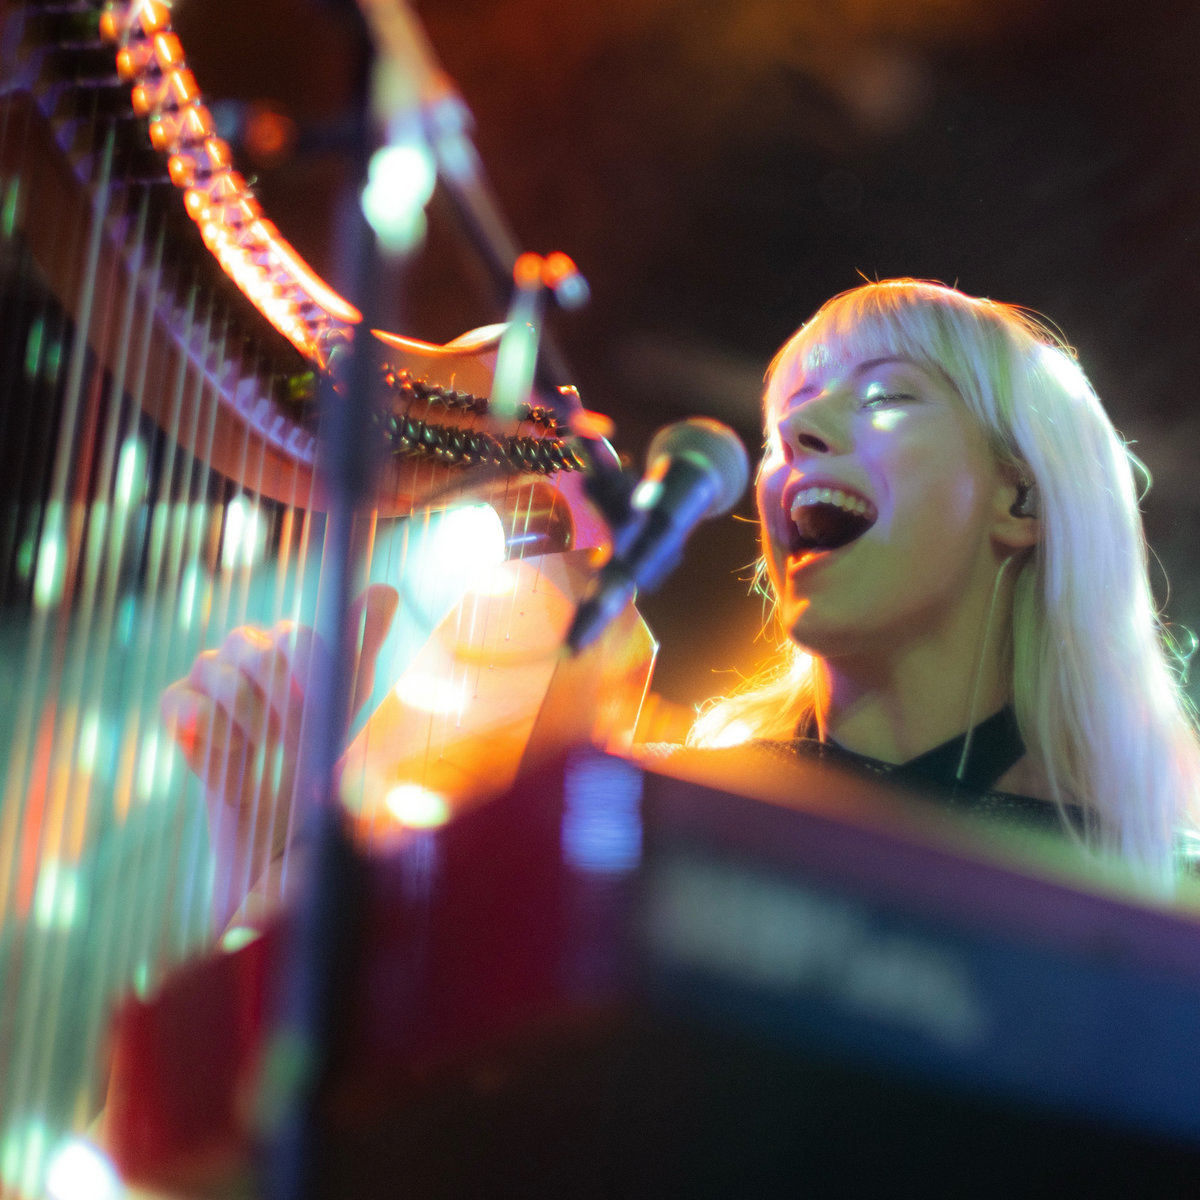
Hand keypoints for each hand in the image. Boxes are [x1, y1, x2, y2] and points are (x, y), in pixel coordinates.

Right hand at [161, 584, 397, 925]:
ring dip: (249, 717)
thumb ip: (364, 642)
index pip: (298, 638)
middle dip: (283, 699)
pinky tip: (231, 755)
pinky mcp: (180, 712)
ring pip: (215, 667)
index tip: (323, 712)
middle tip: (297, 742)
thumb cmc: (321, 753)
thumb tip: (384, 588)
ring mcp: (208, 677)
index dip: (313, 674)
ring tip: (266, 750)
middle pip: (257, 648)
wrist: (281, 823)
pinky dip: (207, 728)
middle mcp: (247, 650)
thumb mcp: (350, 701)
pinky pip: (179, 700)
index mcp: (289, 643)